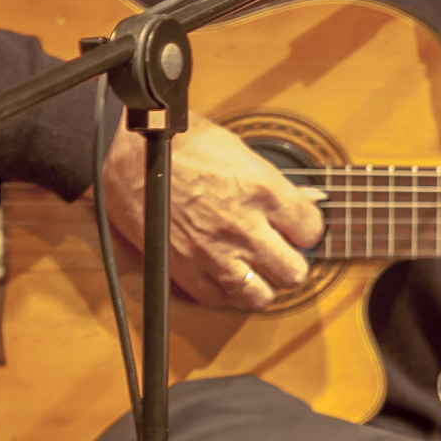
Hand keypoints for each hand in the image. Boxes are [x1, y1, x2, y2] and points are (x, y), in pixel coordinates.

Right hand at [101, 109, 323, 309]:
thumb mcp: (239, 149)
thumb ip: (275, 182)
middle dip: (291, 261)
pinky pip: (219, 300)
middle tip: (280, 250)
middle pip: (294, 271)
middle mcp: (243, 225)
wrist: (129, 151)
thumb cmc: (179, 140)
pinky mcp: (185, 269)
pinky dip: (225, 291)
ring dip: (262, 283)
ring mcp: (214, 252)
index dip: (306, 230)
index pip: (311, 230)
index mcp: (262, 189)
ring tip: (254, 267)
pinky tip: (223, 272)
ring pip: (261, 295)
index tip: (297, 228)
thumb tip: (307, 198)